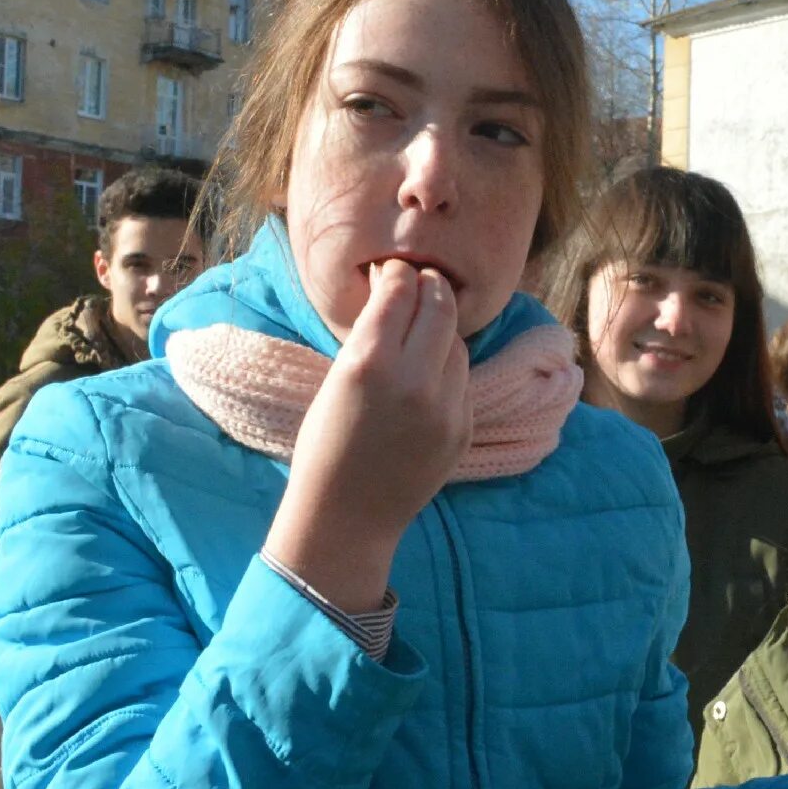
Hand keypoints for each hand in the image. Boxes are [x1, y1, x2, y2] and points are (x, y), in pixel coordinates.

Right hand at [264, 262, 469, 609]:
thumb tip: (395, 290)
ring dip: (440, 329)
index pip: (400, 291)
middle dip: (429, 287)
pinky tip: (427, 375)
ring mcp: (445, 407)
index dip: (397, 273)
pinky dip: (447, 369)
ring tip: (420, 332)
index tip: (392, 271)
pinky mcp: (463, 428)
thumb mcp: (334, 380)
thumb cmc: (324, 447)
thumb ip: (368, 336)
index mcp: (370, 364)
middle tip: (419, 283)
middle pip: (440, 306)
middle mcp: (414, 381)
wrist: (346, 517)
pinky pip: (462, 379)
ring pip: (456, 341)